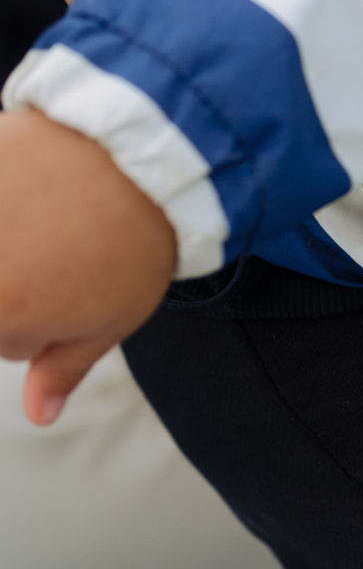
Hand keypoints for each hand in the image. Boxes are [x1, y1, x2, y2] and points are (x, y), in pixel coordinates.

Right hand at [0, 109, 177, 425]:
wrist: (144, 153)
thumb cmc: (134, 240)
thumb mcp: (110, 318)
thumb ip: (61, 369)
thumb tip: (40, 415)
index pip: (10, 343)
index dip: (48, 317)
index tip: (75, 281)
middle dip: (18, 282)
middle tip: (64, 246)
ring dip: (8, 237)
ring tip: (48, 212)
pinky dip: (6, 197)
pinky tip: (31, 185)